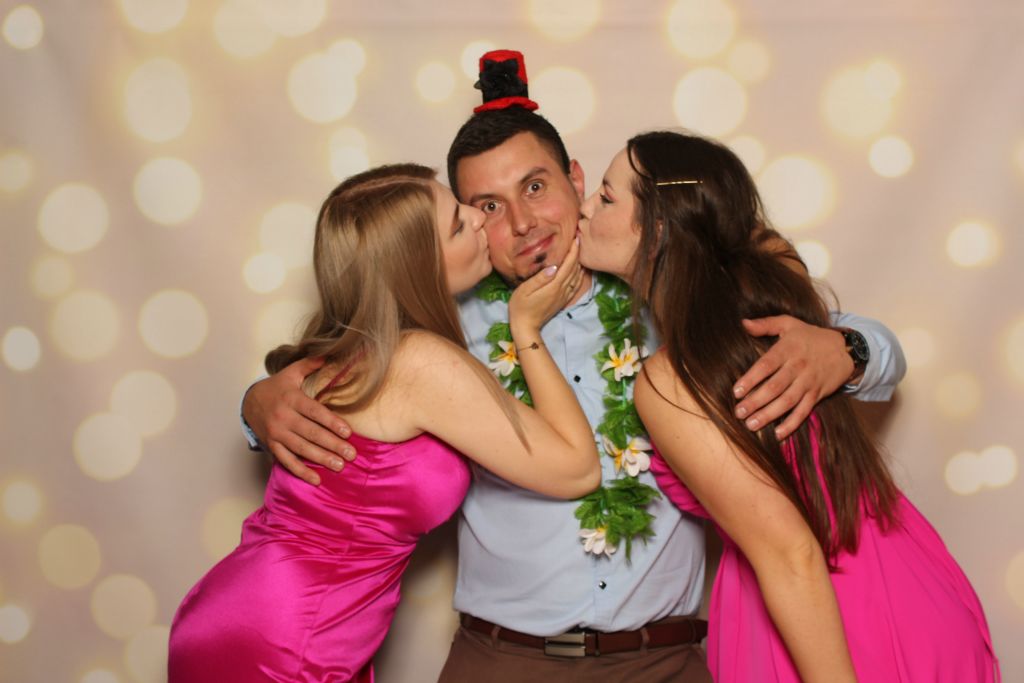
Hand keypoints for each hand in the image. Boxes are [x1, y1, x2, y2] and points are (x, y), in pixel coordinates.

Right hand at [242, 356, 355, 484]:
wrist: (249, 402)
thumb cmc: (277, 387)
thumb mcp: (292, 372)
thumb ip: (311, 364)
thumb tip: (332, 353)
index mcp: (291, 398)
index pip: (314, 412)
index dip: (332, 422)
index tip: (348, 433)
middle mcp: (283, 417)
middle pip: (311, 433)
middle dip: (332, 445)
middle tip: (351, 454)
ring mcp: (277, 433)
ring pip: (301, 448)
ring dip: (321, 459)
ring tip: (339, 466)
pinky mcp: (272, 445)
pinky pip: (286, 460)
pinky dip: (301, 471)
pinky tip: (316, 479)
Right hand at [508, 236, 583, 333]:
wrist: (526, 327)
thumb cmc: (520, 307)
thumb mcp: (525, 290)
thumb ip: (540, 278)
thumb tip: (553, 267)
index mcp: (554, 286)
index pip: (568, 265)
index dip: (573, 251)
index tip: (576, 238)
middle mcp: (562, 290)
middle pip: (575, 269)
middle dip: (578, 253)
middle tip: (580, 239)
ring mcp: (563, 296)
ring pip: (577, 277)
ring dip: (580, 263)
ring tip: (580, 251)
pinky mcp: (562, 300)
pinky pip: (575, 285)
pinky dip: (580, 276)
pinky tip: (580, 271)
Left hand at [732, 316, 853, 439]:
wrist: (845, 349)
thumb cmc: (810, 336)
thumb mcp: (789, 323)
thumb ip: (765, 324)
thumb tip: (743, 323)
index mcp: (788, 349)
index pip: (766, 365)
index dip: (751, 379)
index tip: (736, 391)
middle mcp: (798, 367)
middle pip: (775, 387)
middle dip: (756, 401)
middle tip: (739, 413)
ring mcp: (808, 382)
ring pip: (788, 401)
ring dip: (769, 415)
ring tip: (751, 425)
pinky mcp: (817, 394)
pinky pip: (804, 411)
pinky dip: (792, 423)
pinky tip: (778, 434)